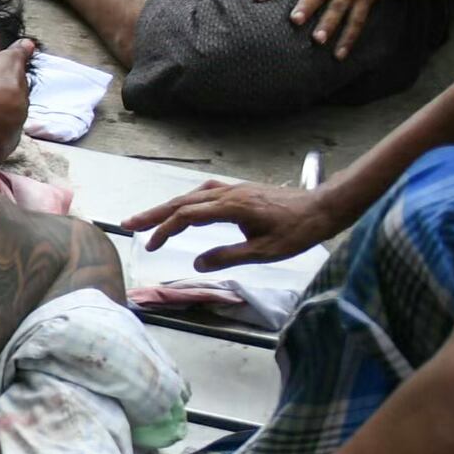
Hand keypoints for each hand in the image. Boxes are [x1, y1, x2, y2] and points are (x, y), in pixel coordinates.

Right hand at [121, 173, 342, 260]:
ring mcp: (235, 190)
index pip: (187, 216)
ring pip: (193, 195)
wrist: (324, 208)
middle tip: (129, 223)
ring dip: (169, 206)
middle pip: (183, 202)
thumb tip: (197, 263)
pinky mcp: (242, 192)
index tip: (151, 246)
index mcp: (231, 208)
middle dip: (154, 214)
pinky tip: (188, 207)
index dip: (165, 230)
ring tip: (152, 217)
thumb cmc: (298, 232)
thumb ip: (228, 257)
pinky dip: (189, 200)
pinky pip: (207, 193)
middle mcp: (228, 194)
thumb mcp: (264, 252)